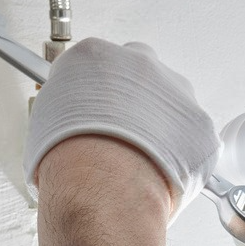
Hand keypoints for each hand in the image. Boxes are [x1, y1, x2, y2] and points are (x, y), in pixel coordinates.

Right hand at [24, 38, 219, 218]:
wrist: (102, 189)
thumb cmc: (69, 160)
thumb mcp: (45, 120)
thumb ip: (66, 103)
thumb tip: (71, 112)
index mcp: (95, 56)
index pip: (99, 64)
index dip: (97, 91)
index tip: (98, 109)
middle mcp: (138, 63)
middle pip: (141, 74)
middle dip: (135, 99)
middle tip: (122, 133)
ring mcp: (174, 90)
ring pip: (170, 103)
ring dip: (159, 125)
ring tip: (141, 157)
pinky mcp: (199, 123)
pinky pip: (191, 135)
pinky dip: (180, 153)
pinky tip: (160, 170)